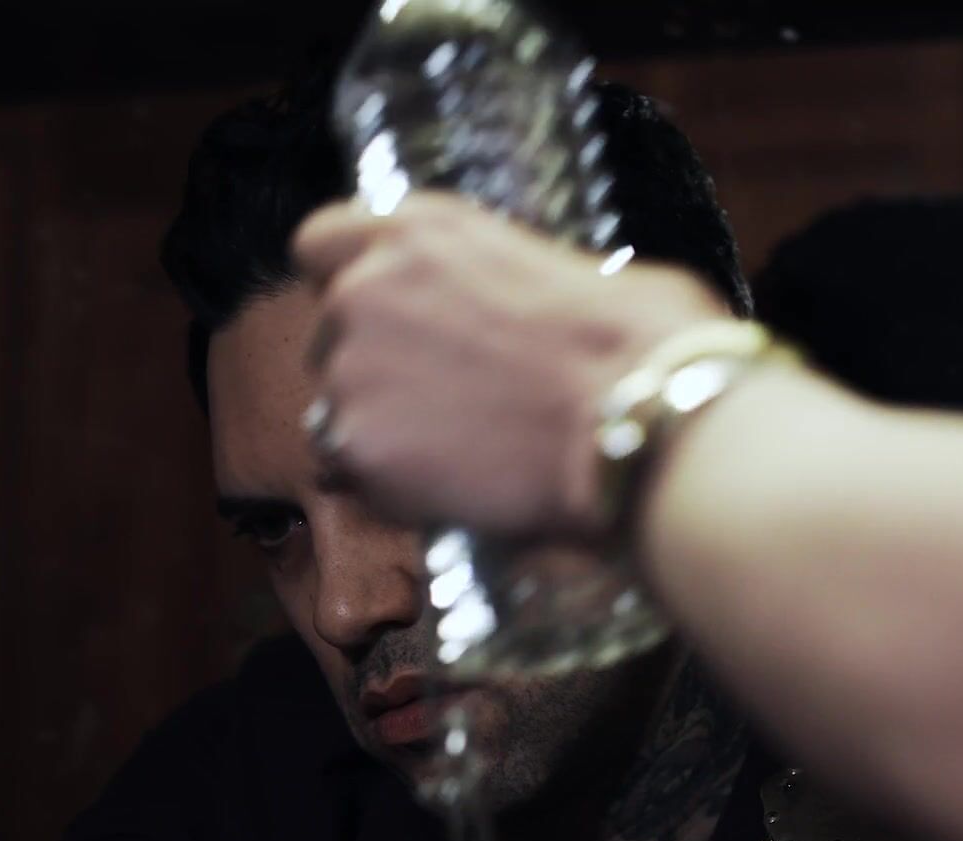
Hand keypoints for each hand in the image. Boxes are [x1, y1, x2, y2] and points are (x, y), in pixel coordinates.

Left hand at [292, 192, 727, 538]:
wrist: (641, 425)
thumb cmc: (641, 345)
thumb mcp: (570, 267)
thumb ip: (503, 277)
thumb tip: (518, 307)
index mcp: (421, 228)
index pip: (321, 243)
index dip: (344, 282)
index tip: (380, 317)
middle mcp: (368, 283)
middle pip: (328, 332)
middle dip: (373, 366)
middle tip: (441, 403)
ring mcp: (353, 364)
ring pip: (333, 408)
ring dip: (380, 429)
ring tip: (460, 455)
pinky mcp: (356, 442)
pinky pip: (352, 472)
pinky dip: (390, 486)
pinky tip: (455, 490)